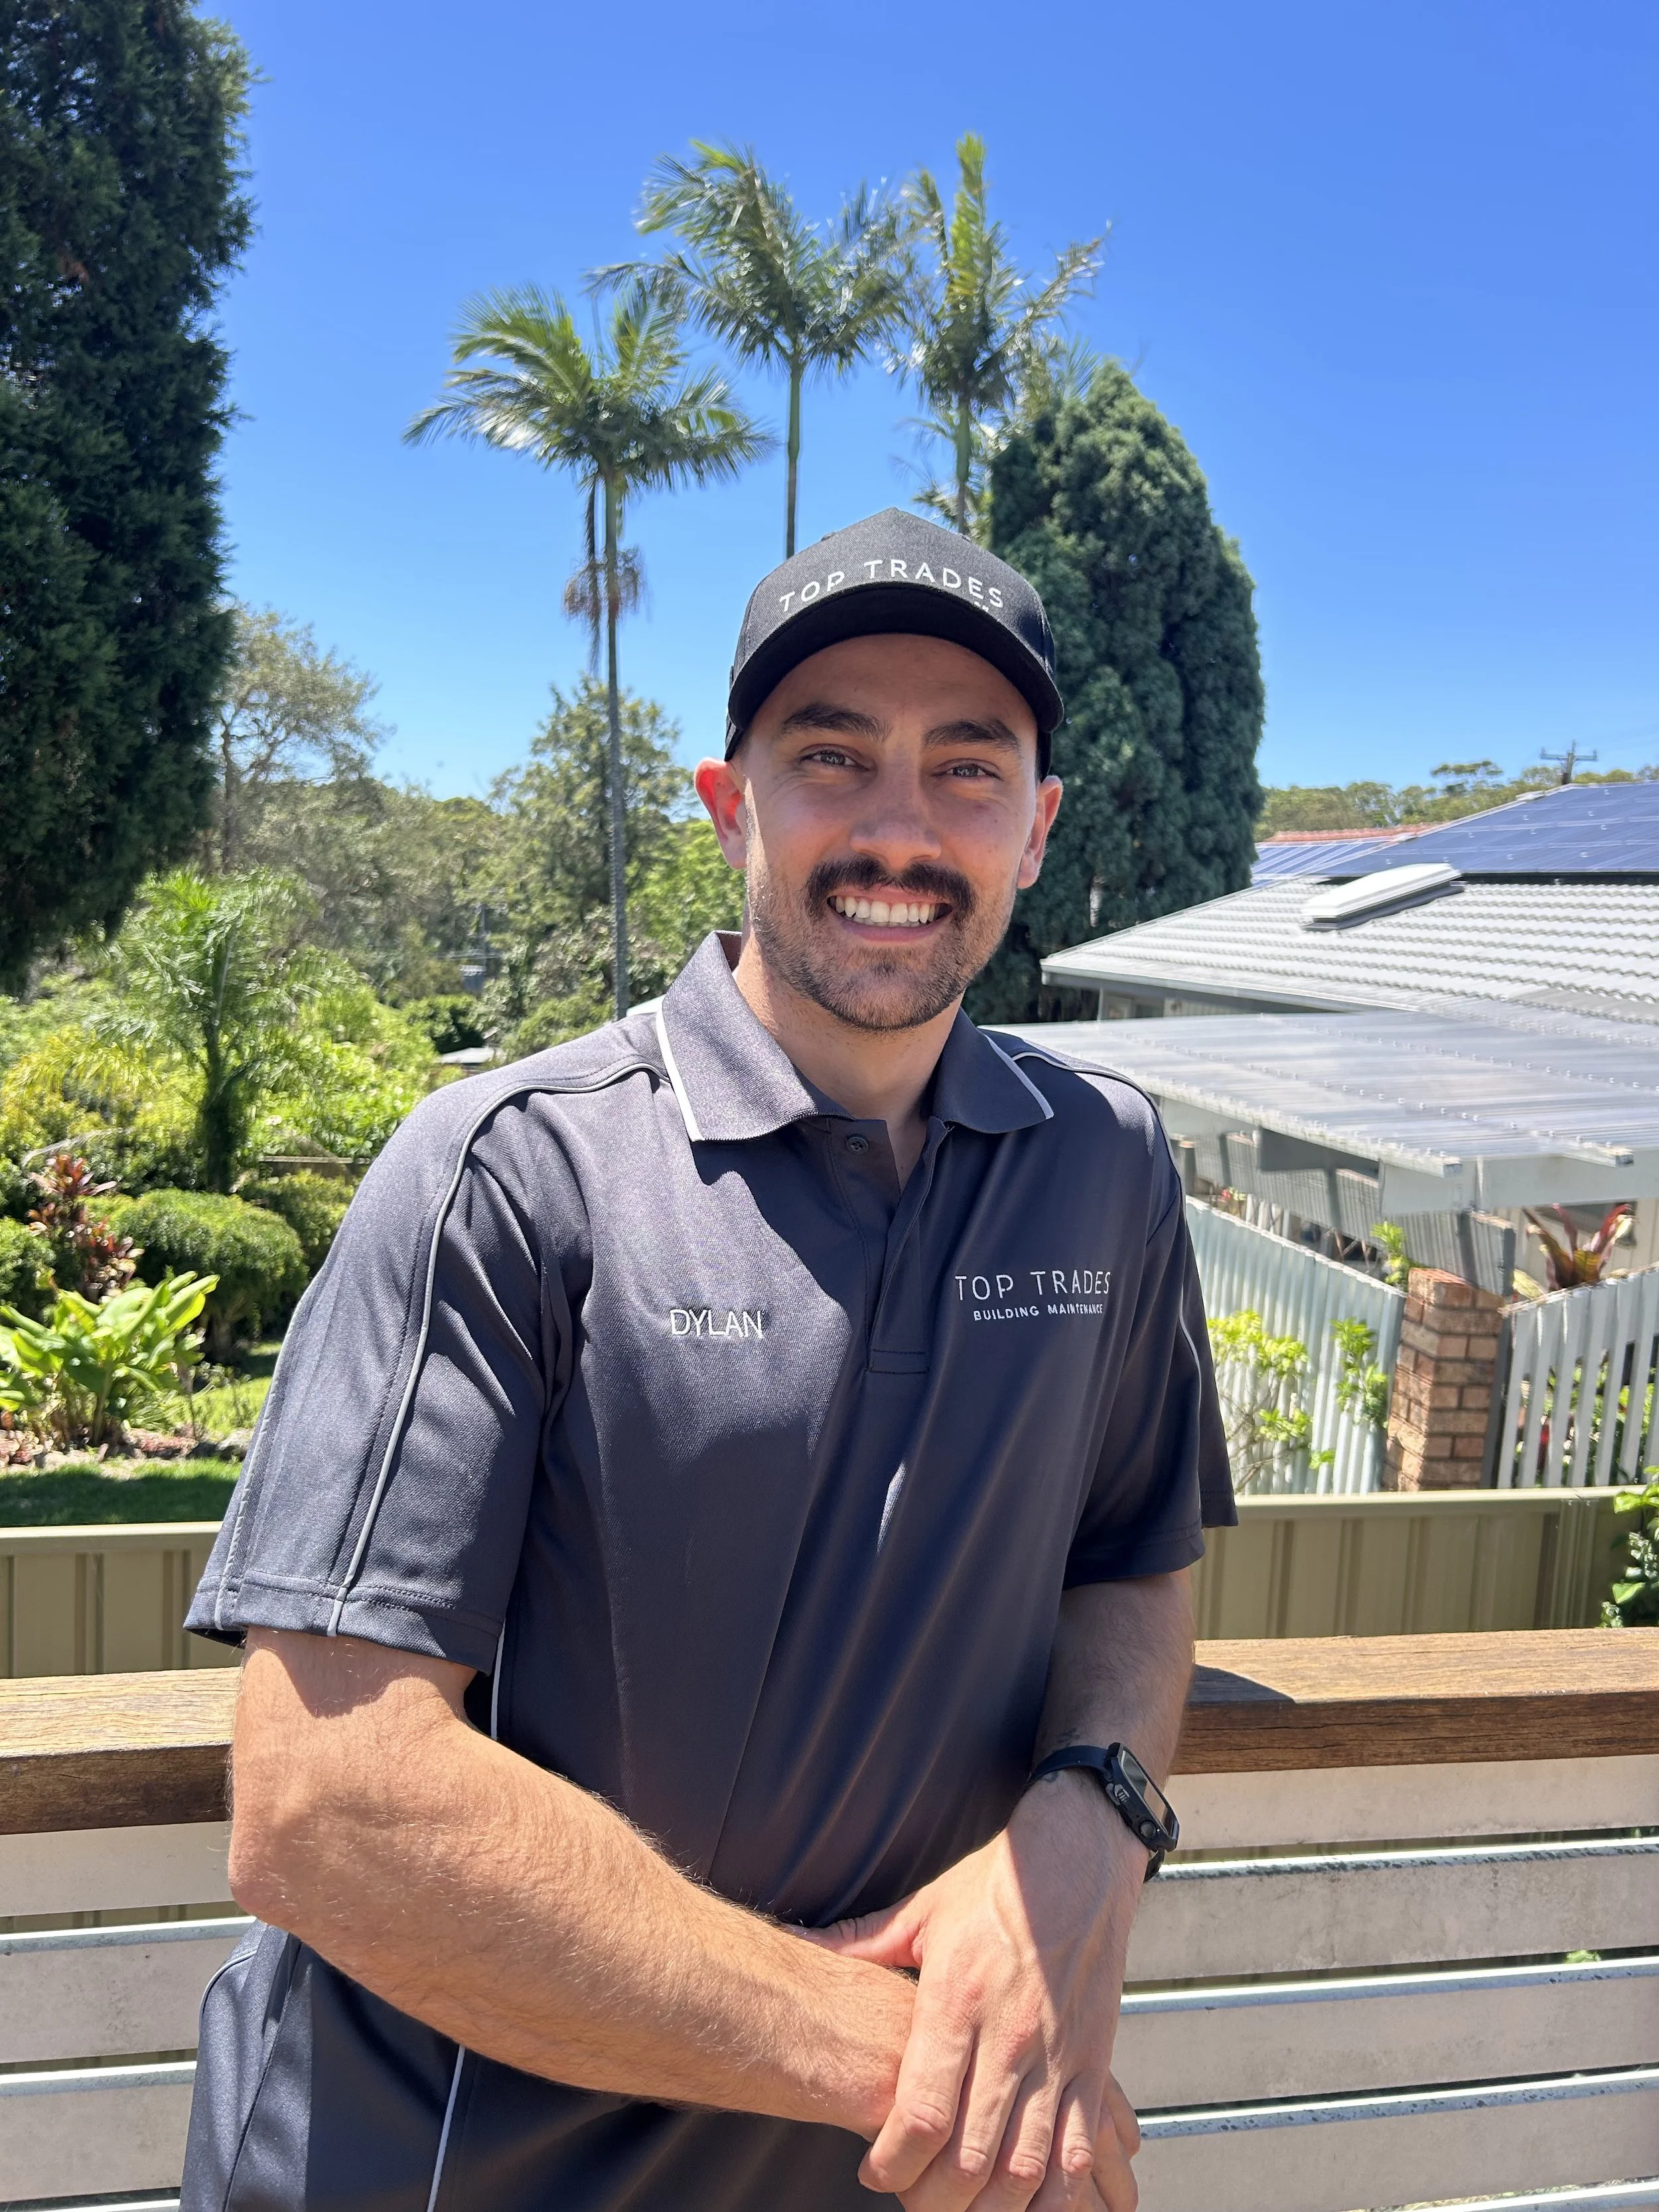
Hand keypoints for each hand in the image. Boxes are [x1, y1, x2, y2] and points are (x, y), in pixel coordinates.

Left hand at [804, 1771, 1144, 2209]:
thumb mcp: (921, 1913)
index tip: (873, 2174)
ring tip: (965, 2211)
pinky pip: (1082, 2149)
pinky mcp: (1095, 2062)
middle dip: (935, 2200)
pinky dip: (1061, 2194)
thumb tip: (795, 1941)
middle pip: (971, 2156)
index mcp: (957, 1999)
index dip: (893, 2162)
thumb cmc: (994, 1885)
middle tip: (913, 2202)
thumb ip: (858, 1944)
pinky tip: (1034, 2206)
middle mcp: (1009, 2035)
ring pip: (1029, 2167)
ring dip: (994, 2209)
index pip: (922, 2111)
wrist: (1076, 1856)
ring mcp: (1058, 2054)